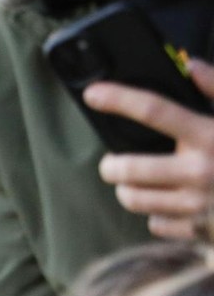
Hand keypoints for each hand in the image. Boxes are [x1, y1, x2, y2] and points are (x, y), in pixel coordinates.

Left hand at [86, 58, 213, 240]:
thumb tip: (192, 66)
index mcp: (211, 136)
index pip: (156, 111)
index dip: (120, 99)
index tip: (94, 94)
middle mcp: (201, 170)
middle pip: (128, 168)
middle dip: (111, 165)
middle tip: (112, 162)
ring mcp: (198, 203)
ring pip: (134, 199)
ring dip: (127, 190)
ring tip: (135, 183)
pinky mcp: (198, 229)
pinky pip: (155, 223)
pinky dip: (158, 214)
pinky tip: (170, 203)